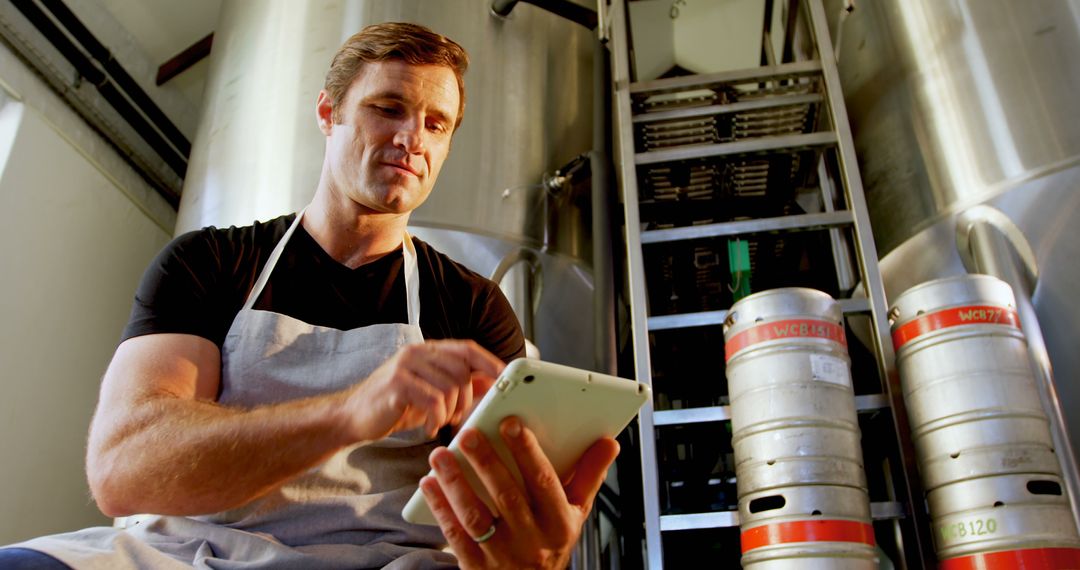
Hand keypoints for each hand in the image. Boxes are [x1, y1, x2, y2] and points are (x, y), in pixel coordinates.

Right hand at [340, 340, 504, 441]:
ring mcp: (406, 366)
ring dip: (451, 411)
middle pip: (463, 369)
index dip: (490, 363)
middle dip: (469, 398)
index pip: (468, 349)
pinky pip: (433, 401)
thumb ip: (458, 385)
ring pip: (451, 387)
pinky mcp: (397, 385)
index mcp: (428, 351)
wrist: (352, 417)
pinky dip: (436, 418)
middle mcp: (418, 353)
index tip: (506, 380)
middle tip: (459, 417)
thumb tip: (491, 383)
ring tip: (440, 422)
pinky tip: (427, 427)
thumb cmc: (394, 406)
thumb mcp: (430, 393)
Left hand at [420, 417, 619, 569]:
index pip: (545, 482)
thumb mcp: (577, 512)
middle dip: (487, 462)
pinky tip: (429, 483)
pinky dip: (440, 507)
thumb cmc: (551, 541)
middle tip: (468, 433)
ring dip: (456, 483)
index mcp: (559, 522)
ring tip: (441, 454)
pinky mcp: (475, 565)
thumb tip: (608, 443)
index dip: (528, 451)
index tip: (511, 422)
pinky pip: (455, 534)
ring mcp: (501, 554)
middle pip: (507, 495)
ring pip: (476, 515)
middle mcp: (531, 539)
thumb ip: (590, 475)